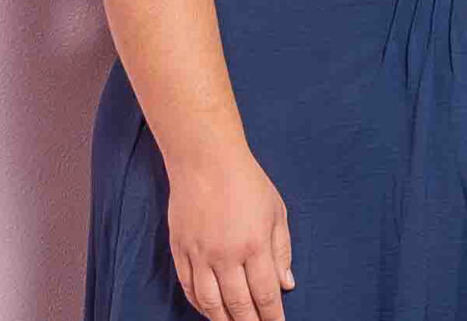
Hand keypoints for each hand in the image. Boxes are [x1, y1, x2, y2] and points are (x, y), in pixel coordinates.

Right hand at [167, 148, 293, 320]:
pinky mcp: (180, 251)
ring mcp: (200, 254)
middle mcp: (226, 255)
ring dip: (223, 320)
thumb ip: (282, 251)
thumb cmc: (247, 183)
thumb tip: (286, 284)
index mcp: (255, 244)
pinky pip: (189, 288)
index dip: (271, 316)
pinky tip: (209, 310)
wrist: (206, 161)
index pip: (264, 294)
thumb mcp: (276, 212)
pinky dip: (199, 304)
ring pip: (210, 303)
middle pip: (238, 304)